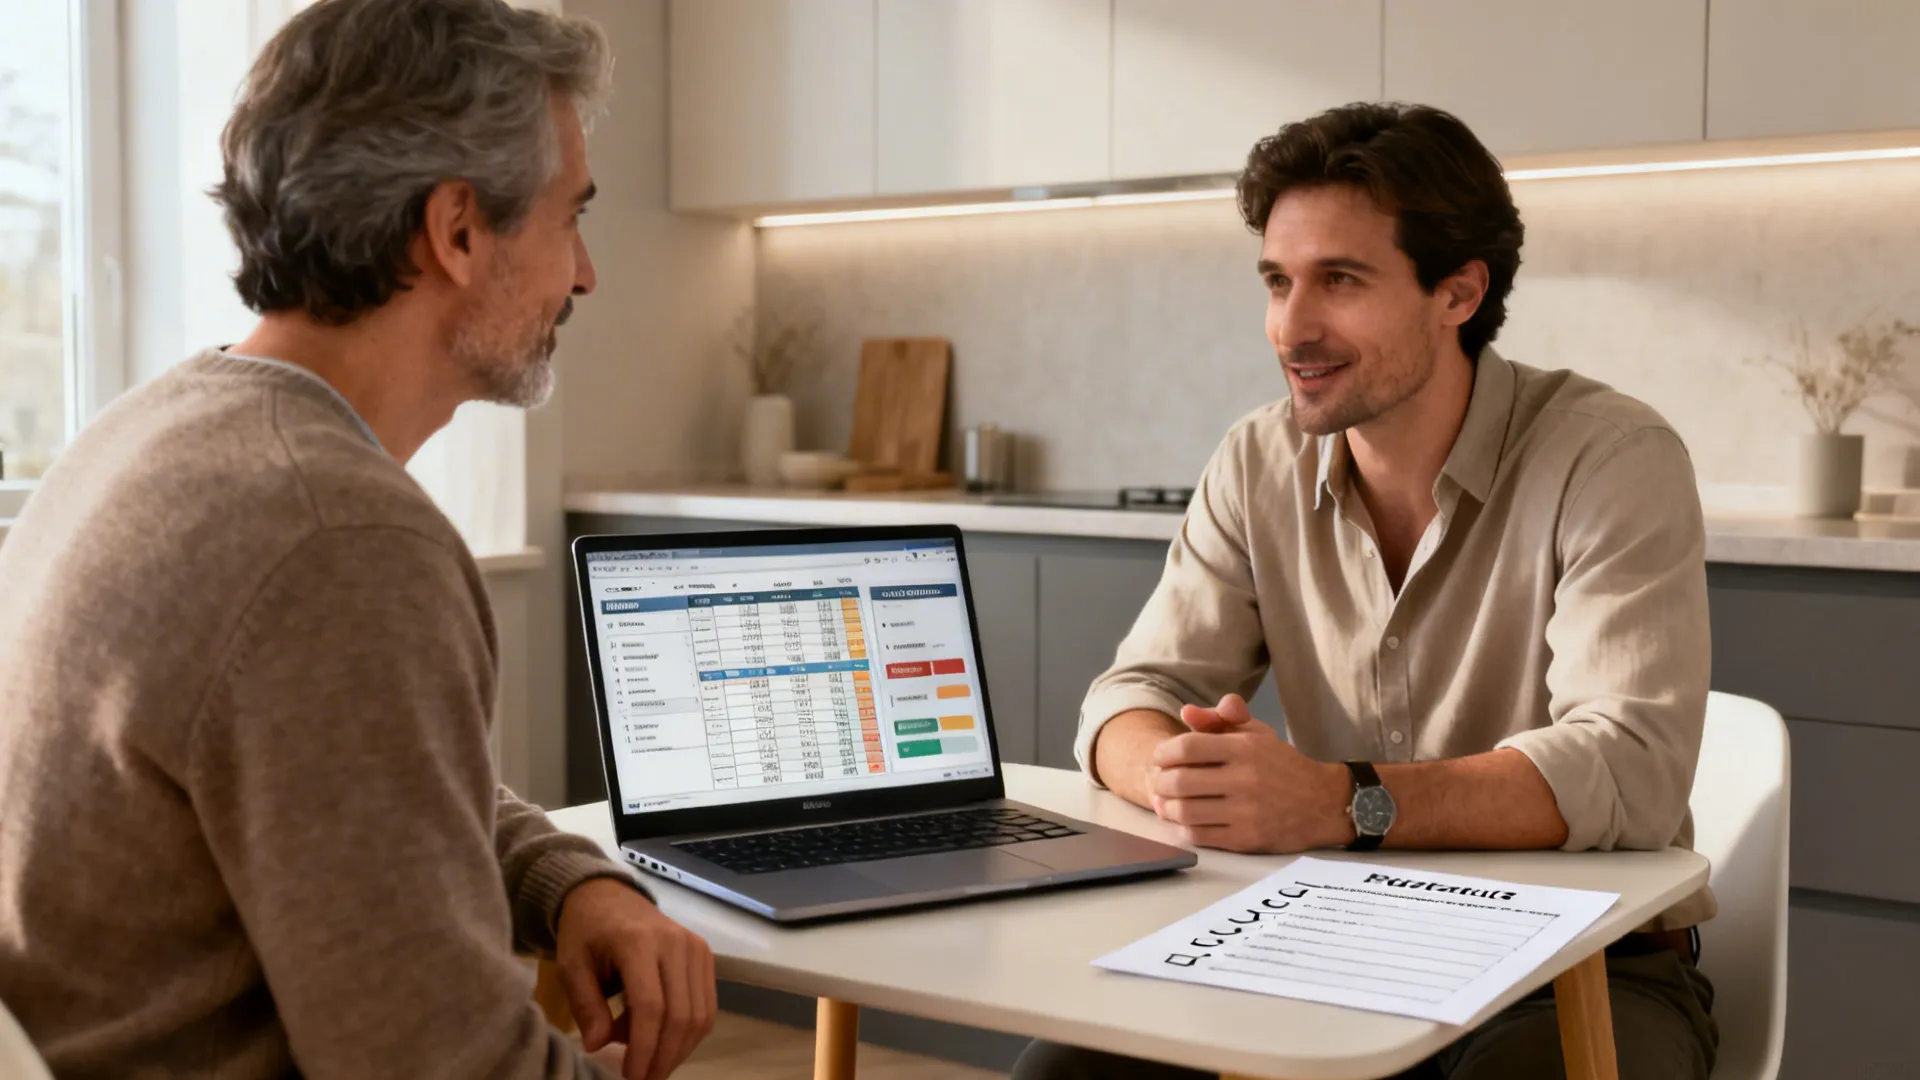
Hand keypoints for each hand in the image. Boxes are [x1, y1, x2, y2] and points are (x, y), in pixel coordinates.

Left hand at [555, 877, 716, 1079]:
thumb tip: (599, 1046)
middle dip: (664, 1057)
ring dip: (679, 1049)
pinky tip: (666, 1043)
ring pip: (700, 1014)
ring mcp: (695, 948)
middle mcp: (675, 943)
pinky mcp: (705, 955)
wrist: (609, 896)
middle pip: (680, 1015)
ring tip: (652, 1063)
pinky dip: (690, 1033)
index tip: (630, 1076)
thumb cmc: (586, 932)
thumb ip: (586, 1005)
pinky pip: (707, 1005)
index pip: (651, 1006)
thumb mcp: (571, 965)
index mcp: (638, 942)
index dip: (644, 1047)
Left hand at [1148, 694, 1351, 852]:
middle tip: (1158, 782)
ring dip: (1166, 807)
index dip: (1164, 753)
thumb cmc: (1282, 765)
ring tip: (1165, 802)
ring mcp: (1246, 812)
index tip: (1160, 758)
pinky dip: (1182, 828)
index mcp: (1246, 748)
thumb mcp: (1257, 733)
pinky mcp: (1246, 839)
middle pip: (1180, 781)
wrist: (1323, 803)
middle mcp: (1246, 779)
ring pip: (1185, 811)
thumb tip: (1186, 712)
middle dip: (1160, 782)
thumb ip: (1221, 719)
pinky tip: (1182, 820)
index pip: (1187, 747)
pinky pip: (1199, 835)